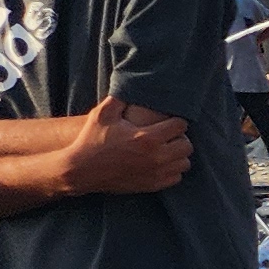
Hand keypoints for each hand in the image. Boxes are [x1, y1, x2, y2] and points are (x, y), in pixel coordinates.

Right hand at [70, 96, 190, 193]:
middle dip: (179, 138)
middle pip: (187, 145)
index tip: (167, 121)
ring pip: (184, 163)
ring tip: (165, 149)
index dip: (175, 121)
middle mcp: (156, 156)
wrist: (81, 171)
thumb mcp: (102, 115)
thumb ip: (119, 98)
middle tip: (168, 135)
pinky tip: (160, 163)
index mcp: (147, 137)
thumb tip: (130, 82)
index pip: (180, 126)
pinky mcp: (153, 185)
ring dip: (178, 155)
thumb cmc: (91, 140)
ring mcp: (156, 173)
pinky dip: (172, 170)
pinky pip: (176, 177)